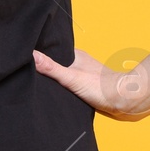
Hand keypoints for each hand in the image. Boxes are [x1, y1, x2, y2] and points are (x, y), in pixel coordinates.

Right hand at [32, 48, 149, 120]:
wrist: (125, 102)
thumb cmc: (102, 88)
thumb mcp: (71, 78)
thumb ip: (51, 68)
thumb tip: (31, 55)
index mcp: (75, 55)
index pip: (52, 49)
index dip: (40, 51)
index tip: (24, 53)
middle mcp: (79, 63)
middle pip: (57, 62)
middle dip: (45, 66)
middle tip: (27, 69)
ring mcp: (83, 75)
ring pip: (63, 74)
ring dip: (54, 78)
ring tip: (38, 82)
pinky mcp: (87, 87)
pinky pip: (69, 85)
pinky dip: (62, 87)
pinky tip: (56, 94)